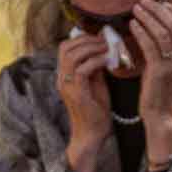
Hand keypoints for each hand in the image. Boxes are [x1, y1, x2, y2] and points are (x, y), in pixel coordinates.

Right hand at [57, 32, 113, 171]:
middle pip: (66, 47)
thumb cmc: (96, 111)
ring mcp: (67, 85)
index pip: (65, 48)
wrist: (93, 134)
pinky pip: (82, 69)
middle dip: (87, 39)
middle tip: (105, 40)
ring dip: (93, 48)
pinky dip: (96, 61)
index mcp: (65, 75)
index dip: (82, 38)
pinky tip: (109, 61)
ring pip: (73, 55)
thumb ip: (96, 67)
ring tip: (108, 47)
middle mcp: (62, 78)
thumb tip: (103, 49)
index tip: (101, 37)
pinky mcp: (76, 93)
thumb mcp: (96, 83)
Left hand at [129, 0, 171, 165]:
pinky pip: (151, 46)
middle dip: (158, 8)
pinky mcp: (160, 71)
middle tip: (142, 0)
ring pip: (163, 32)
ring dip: (149, 17)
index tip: (157, 2)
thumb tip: (146, 33)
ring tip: (135, 8)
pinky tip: (131, 25)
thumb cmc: (156, 94)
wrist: (159, 118)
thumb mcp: (159, 68)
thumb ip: (158, 51)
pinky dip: (141, 32)